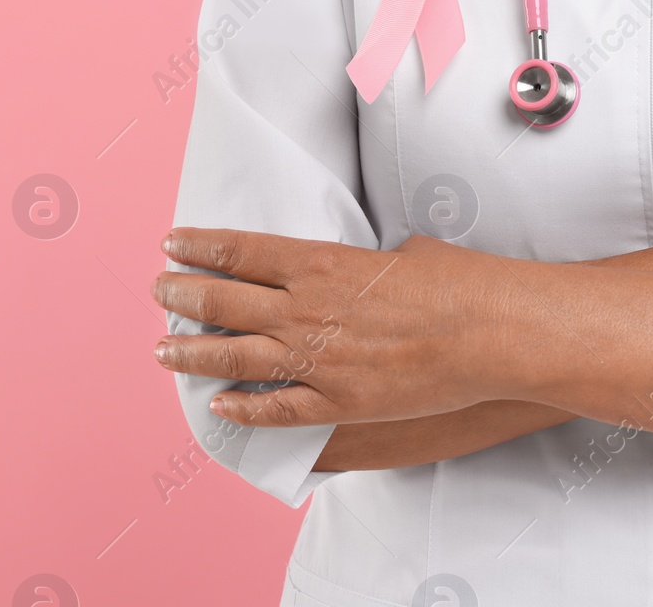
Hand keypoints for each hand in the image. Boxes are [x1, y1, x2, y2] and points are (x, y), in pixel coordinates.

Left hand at [151, 229, 504, 427]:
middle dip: (181, 296)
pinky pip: (273, 409)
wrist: (493, 332)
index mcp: (322, 263)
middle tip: (159, 291)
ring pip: (231, 358)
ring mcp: (317, 361)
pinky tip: (219, 405)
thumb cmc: (460, 282)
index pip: (240, 251)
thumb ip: (368, 263)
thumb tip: (364, 267)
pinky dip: (241, 408)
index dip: (200, 247)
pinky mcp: (337, 404)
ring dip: (190, 353)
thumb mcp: (407, 250)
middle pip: (222, 302)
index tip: (173, 244)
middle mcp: (306, 310)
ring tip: (163, 348)